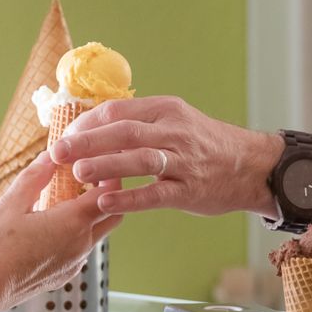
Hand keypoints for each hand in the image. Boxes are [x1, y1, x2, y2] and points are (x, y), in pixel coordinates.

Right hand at [0, 153, 121, 311]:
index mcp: (72, 224)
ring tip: (65, 197)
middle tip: (88, 177)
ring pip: (96, 232)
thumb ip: (34, 178)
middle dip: (107, 194)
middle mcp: (81, 245)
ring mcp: (74, 262)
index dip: (107, 175)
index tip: (95, 162)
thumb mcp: (10, 204)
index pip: (109, 194)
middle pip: (112, 215)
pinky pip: (80, 248)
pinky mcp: (64, 274)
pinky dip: (76, 232)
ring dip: (89, 213)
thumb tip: (50, 157)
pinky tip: (51, 223)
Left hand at [52, 96, 280, 217]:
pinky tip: (106, 202)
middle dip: (88, 141)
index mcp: (165, 110)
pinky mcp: (189, 190)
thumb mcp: (174, 121)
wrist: (251, 165)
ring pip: (139, 159)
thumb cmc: (206, 145)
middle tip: (59, 152)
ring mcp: (183, 161)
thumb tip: (92, 130)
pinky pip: (155, 194)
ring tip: (79, 173)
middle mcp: (174, 131)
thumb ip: (139, 124)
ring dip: (106, 166)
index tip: (64, 137)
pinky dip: (130, 197)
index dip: (86, 124)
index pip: (117, 111)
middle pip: (124, 131)